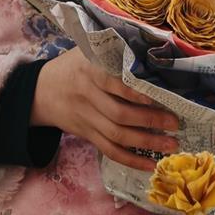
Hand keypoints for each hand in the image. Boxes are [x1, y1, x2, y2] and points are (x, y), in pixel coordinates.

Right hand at [31, 48, 178, 171]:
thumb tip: (154, 49)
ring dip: (146, 143)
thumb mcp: (87, 50)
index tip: (157, 96)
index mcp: (88, 69)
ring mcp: (86, 118)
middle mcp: (86, 95)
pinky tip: (150, 165)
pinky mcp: (86, 135)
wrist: (40, 90)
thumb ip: (113, 52)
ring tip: (170, 145)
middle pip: (118, 114)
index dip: (133, 92)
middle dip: (149, 120)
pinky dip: (131, 160)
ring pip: (116, 136)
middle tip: (175, 123)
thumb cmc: (73, 65)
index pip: (112, 82)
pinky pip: (109, 151)